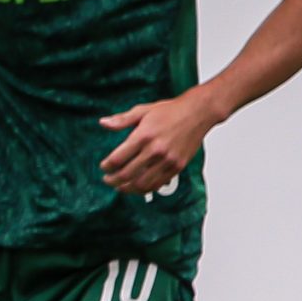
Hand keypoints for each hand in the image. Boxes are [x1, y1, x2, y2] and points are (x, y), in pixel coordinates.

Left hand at [99, 91, 217, 196]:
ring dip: (127, 188)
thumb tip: (103, 123)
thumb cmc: (171, 111)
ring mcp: (167, 160)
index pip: (118, 159)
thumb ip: (122, 120)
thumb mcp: (143, 111)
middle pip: (127, 174)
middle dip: (113, 180)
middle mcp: (155, 150)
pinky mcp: (177, 166)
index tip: (104, 167)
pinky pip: (157, 184)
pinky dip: (144, 189)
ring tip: (119, 186)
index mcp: (144, 136)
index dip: (107, 166)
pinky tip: (136, 187)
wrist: (198, 112)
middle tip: (107, 179)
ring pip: (141, 183)